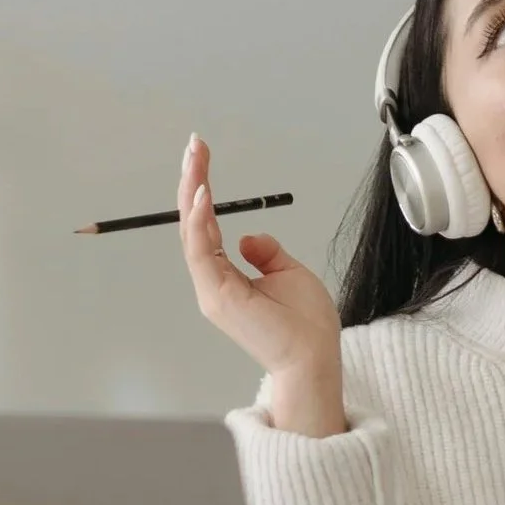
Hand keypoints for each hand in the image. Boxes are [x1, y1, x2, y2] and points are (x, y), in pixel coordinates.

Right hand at [178, 134, 345, 436]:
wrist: (313, 358)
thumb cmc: (305, 325)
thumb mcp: (288, 273)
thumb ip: (266, 253)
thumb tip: (249, 236)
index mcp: (225, 277)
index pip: (206, 225)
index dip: (201, 190)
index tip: (201, 157)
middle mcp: (211, 282)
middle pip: (193, 223)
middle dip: (191, 181)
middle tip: (193, 146)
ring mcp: (211, 289)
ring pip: (192, 232)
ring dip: (191, 192)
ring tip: (195, 159)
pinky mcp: (217, 296)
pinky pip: (200, 251)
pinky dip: (199, 221)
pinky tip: (202, 194)